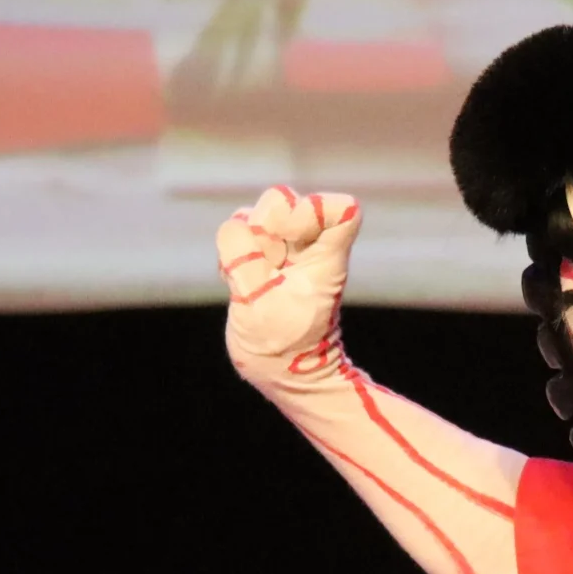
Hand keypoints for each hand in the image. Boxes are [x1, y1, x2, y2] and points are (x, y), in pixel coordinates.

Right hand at [218, 186, 362, 372]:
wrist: (284, 372)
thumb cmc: (283, 345)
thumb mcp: (258, 304)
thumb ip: (244, 260)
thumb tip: (238, 226)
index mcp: (327, 258)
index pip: (341, 209)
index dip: (311, 209)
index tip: (288, 237)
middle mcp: (308, 247)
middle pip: (284, 201)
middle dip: (262, 226)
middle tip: (262, 264)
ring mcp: (284, 251)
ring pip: (257, 215)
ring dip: (243, 242)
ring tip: (247, 279)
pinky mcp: (261, 259)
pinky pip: (240, 234)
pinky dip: (231, 252)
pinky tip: (235, 281)